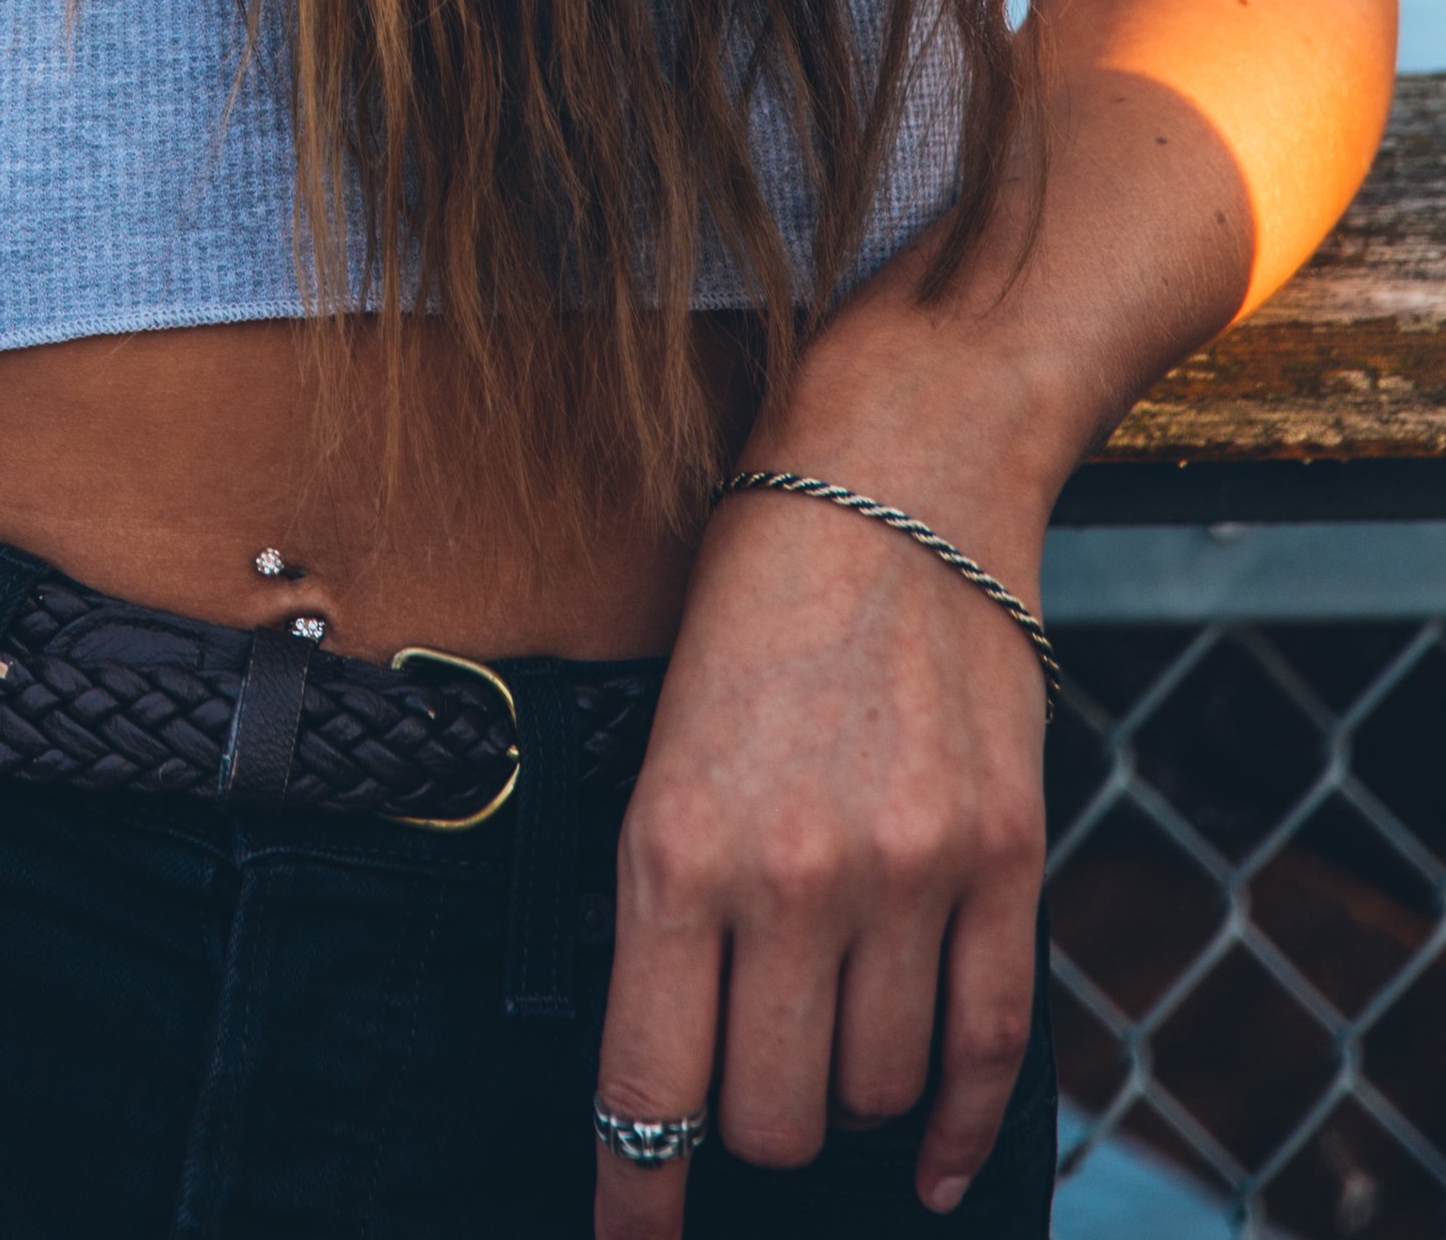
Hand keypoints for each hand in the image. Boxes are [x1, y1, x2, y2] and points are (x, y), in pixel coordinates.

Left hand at [592, 471, 1048, 1229]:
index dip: (637, 1197)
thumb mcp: (662, 740)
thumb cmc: (755, 597)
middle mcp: (791, 877)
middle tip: (743, 1096)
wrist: (896, 474)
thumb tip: (672, 1055)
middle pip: (771, 1121)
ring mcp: (909, 874)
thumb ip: (670, 893)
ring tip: (825, 1044)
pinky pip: (984, 1049)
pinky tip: (924, 1161)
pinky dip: (952, 1129)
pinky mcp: (1004, 859)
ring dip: (845, 1101)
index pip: (649, 1087)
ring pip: (871, 1093)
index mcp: (674, 845)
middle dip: (749, 1135)